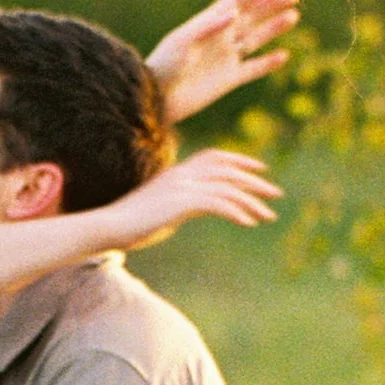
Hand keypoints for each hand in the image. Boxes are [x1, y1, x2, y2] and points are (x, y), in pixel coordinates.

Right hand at [113, 145, 282, 251]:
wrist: (108, 226)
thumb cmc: (128, 224)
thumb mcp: (158, 208)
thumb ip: (177, 203)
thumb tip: (190, 209)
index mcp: (177, 172)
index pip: (215, 157)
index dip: (240, 161)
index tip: (261, 169)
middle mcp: (182, 174)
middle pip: (227, 170)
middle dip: (255, 181)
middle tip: (276, 194)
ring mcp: (182, 186)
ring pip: (227, 188)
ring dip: (251, 201)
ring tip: (268, 214)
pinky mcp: (181, 202)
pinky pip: (219, 204)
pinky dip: (237, 212)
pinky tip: (249, 223)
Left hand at [146, 0, 299, 124]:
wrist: (156, 100)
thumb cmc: (164, 66)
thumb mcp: (183, 43)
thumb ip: (208, 28)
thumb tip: (234, 12)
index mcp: (207, 24)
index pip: (235, 2)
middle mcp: (219, 38)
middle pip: (250, 17)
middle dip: (271, 5)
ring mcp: (225, 58)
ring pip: (256, 39)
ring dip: (274, 27)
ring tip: (294, 15)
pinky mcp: (228, 80)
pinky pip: (253, 69)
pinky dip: (268, 63)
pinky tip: (284, 55)